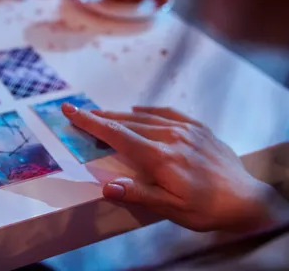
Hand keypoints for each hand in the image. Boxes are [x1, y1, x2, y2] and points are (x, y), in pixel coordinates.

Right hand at [62, 104, 288, 232]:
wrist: (248, 200)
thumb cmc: (208, 209)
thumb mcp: (172, 209)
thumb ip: (139, 194)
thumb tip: (107, 187)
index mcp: (160, 157)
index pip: (117, 135)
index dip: (91, 123)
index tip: (71, 112)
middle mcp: (171, 137)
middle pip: (126, 122)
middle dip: (99, 116)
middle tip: (78, 111)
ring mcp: (186, 130)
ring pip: (144, 116)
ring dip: (119, 114)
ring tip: (101, 114)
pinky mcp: (199, 129)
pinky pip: (168, 112)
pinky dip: (149, 110)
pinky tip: (139, 109)